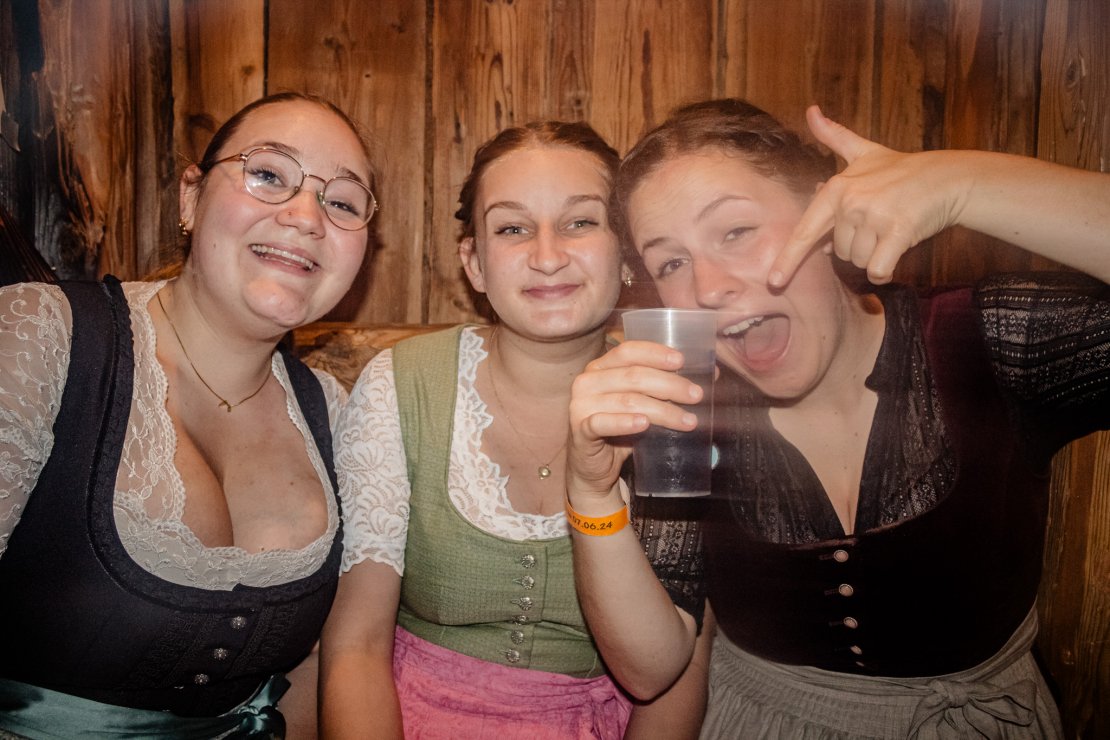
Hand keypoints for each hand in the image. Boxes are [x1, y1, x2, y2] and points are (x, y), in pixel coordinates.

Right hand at [567, 341, 703, 503]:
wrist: (595, 467)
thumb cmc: (622, 430)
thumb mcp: (643, 403)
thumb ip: (666, 387)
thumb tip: (712, 374)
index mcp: (600, 367)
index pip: (628, 351)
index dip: (656, 354)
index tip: (682, 362)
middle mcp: (587, 382)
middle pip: (633, 376)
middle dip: (670, 385)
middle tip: (696, 395)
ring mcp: (580, 406)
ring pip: (628, 401)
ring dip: (662, 410)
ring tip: (688, 420)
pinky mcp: (580, 431)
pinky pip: (603, 423)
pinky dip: (625, 422)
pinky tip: (645, 424)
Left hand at [770, 105, 964, 286]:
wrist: (947, 178)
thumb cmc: (903, 169)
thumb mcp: (864, 151)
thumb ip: (834, 136)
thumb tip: (810, 110)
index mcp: (837, 188)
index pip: (805, 230)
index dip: (788, 258)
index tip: (774, 280)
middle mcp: (851, 202)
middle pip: (841, 251)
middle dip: (859, 245)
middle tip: (880, 222)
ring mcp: (874, 216)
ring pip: (860, 261)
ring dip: (875, 255)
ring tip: (891, 229)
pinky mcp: (898, 231)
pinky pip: (879, 269)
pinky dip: (885, 270)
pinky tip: (895, 253)